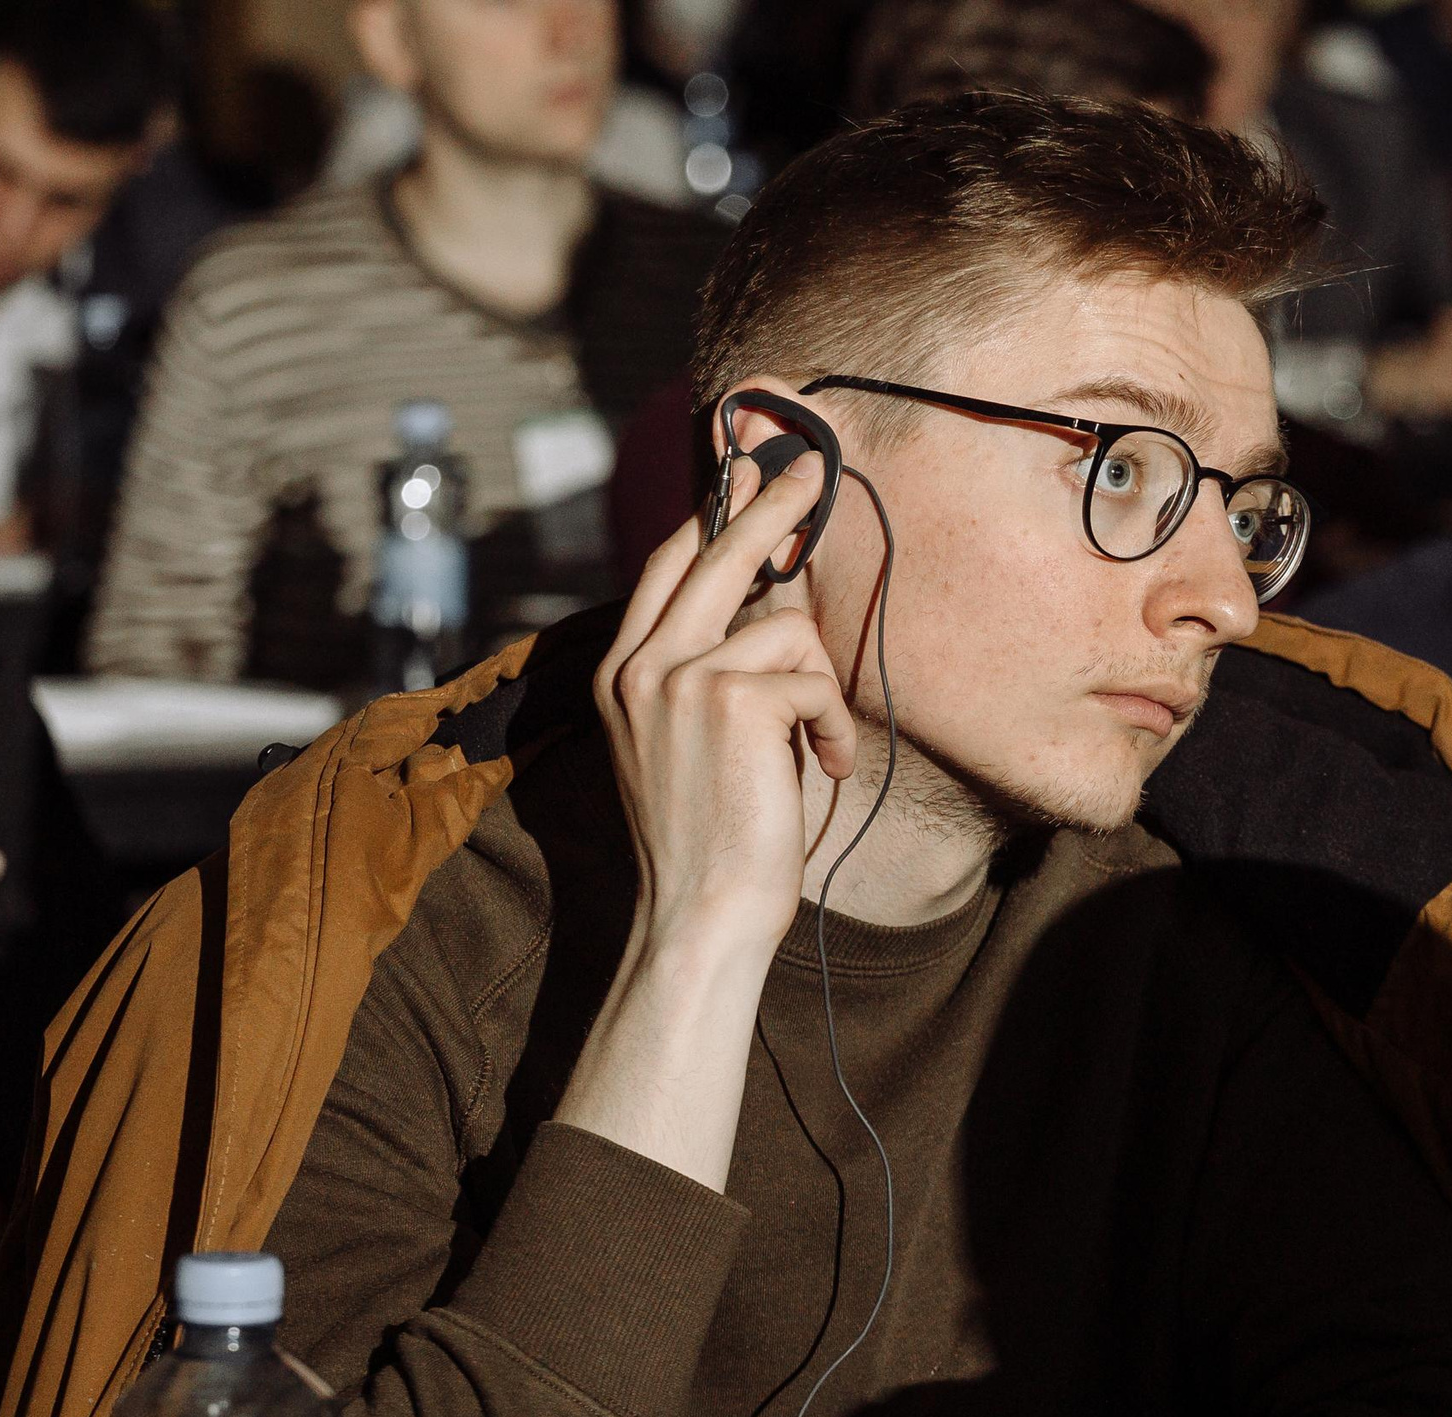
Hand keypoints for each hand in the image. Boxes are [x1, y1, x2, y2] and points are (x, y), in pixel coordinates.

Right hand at [595, 448, 853, 957]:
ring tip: (811, 751)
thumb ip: (703, 675)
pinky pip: (815, 681)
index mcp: (619, 672)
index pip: (666, 566)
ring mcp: (681, 676)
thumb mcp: (684, 742)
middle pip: (714, 550)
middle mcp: (640, 664)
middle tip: (809, 469)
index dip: (710, 514)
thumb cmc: (708, 840)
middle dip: (771, 503)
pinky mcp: (734, 698)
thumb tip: (769, 609)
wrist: (699, 911)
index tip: (744, 471)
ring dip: (820, 694)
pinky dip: (831, 728)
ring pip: (787, 627)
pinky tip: (816, 770)